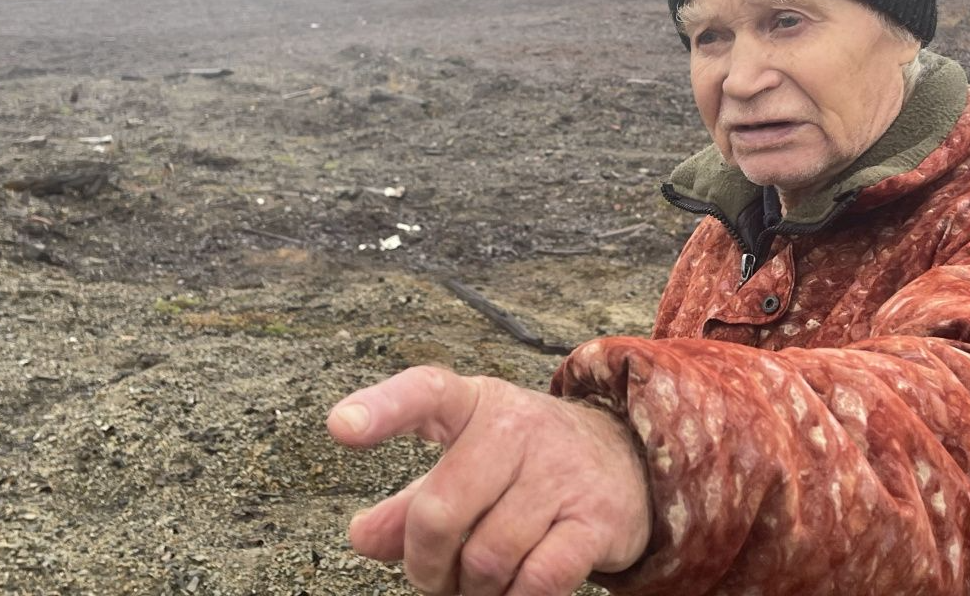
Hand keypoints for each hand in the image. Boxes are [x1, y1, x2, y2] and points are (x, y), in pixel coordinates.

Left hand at [328, 365, 650, 595]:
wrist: (629, 459)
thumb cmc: (526, 464)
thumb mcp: (467, 463)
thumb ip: (410, 502)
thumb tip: (361, 536)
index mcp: (476, 405)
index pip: (426, 393)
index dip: (383, 409)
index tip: (341, 427)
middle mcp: (516, 427)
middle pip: (440, 512)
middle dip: (427, 565)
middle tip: (436, 577)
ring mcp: (559, 471)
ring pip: (486, 558)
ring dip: (473, 591)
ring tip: (479, 585)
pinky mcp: (596, 518)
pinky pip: (538, 581)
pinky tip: (516, 591)